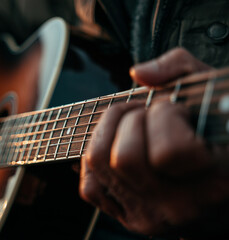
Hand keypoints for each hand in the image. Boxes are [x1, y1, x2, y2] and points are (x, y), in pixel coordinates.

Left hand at [79, 48, 228, 236]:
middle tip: (149, 113)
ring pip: (99, 163)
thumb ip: (181, 69)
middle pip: (124, 157)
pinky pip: (89, 186)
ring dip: (108, 131)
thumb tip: (138, 73)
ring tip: (132, 126)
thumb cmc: (221, 134)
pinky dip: (94, 161)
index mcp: (216, 181)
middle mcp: (180, 208)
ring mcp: (150, 217)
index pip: (169, 151)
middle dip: (131, 119)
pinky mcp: (128, 218)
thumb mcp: (215, 94)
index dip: (166, 116)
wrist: (225, 194)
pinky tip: (117, 148)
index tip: (179, 110)